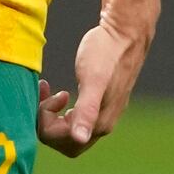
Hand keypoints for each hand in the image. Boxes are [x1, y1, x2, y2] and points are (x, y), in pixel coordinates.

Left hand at [37, 19, 150, 156]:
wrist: (127, 32)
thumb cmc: (106, 52)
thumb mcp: (92, 79)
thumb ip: (87, 110)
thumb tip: (80, 138)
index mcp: (99, 124)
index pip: (62, 141)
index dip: (48, 123)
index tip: (50, 95)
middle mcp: (103, 125)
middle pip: (65, 141)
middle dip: (48, 122)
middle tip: (46, 94)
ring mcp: (103, 115)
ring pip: (69, 131)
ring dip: (53, 115)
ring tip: (49, 91)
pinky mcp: (101, 103)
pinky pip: (76, 119)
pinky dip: (62, 110)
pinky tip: (61, 93)